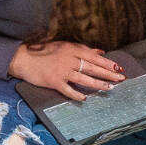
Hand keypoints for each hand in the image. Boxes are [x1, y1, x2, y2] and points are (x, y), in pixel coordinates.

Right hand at [8, 40, 125, 101]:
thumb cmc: (44, 52)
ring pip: (84, 79)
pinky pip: (68, 90)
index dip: (107, 62)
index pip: (94, 57)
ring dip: (98, 84)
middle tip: (121, 79)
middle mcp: (69, 60)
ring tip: (110, 88)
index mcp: (72, 49)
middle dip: (108, 74)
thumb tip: (100, 51)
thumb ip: (83, 49)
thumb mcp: (64, 46)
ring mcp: (62, 71)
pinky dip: (77, 95)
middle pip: (92, 68)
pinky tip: (85, 98)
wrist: (24, 59)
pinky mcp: (54, 82)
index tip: (118, 67)